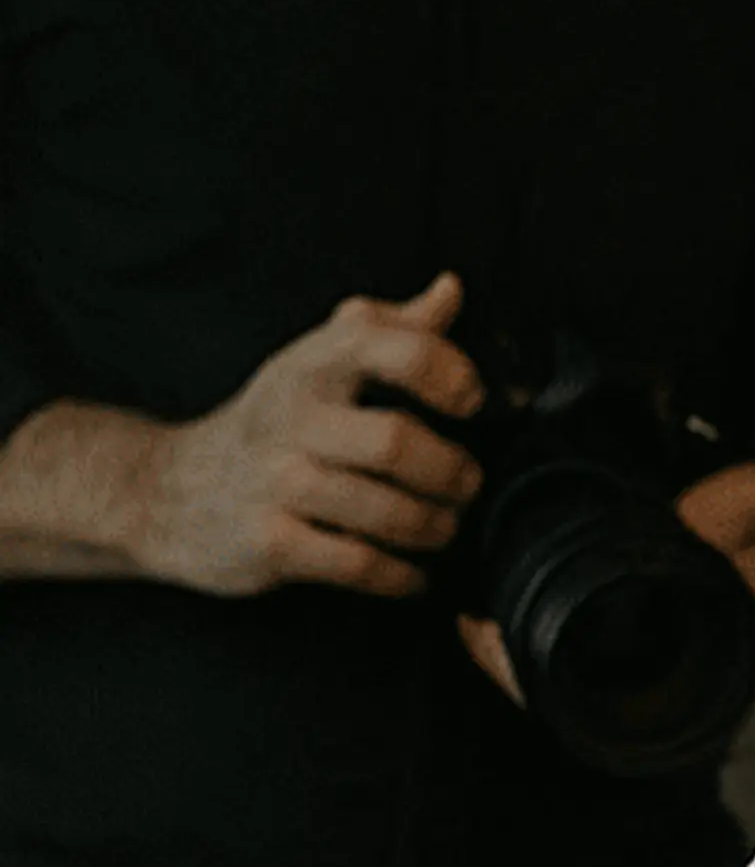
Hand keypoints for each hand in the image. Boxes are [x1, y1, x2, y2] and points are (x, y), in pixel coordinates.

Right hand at [129, 271, 483, 598]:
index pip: (392, 346)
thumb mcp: (319, 361)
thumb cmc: (272, 422)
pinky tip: (415, 576)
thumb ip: (391, 329)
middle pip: (396, 442)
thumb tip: (451, 289)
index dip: (449, 372)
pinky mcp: (270, 542)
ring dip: (435, 527)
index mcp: (315, 363)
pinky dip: (402, 577)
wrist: (169, 489)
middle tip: (467, 484)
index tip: (473, 403)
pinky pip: (359, 564)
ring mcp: (277, 481)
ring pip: (385, 510)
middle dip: (452, 472)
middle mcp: (294, 416)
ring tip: (445, 527)